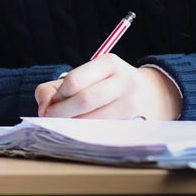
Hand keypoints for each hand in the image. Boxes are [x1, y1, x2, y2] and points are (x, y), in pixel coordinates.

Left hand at [34, 55, 181, 120]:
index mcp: (108, 63)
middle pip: (84, 100)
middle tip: (49, 118)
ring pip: (95, 119)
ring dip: (73, 125)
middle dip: (61, 113)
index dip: (58, 96)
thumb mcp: (88, 75)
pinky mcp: (137, 122)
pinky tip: (82, 130)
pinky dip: (88, 132)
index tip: (50, 104)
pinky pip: (105, 130)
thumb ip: (56, 86)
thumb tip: (43, 105)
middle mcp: (123, 81)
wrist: (153, 93)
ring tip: (64, 124)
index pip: (75, 81)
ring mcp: (132, 103)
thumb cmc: (109, 84)